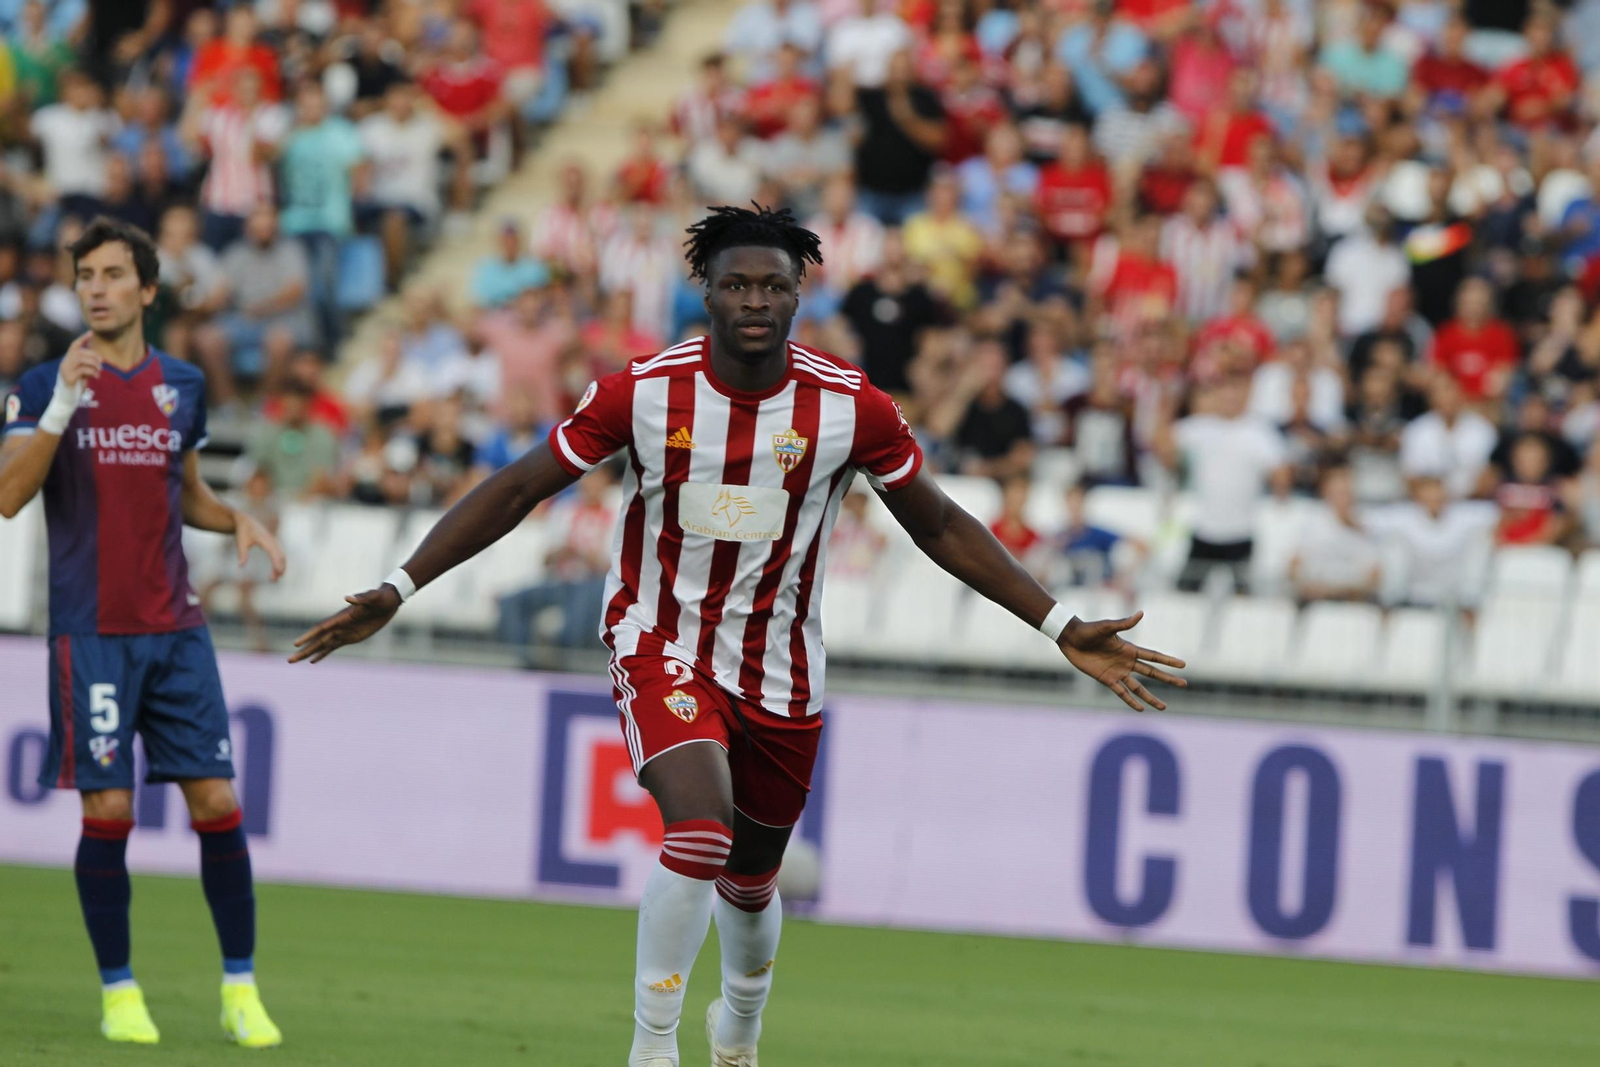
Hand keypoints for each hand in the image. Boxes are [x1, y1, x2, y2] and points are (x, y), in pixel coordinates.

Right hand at [60, 334, 102, 386]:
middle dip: (93, 355)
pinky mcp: (69, 377)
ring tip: (100, 370)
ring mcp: (65, 369)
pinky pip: (82, 370)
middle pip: (80, 352)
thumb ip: (89, 363)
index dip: (82, 338)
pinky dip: (92, 372)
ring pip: (80, 359)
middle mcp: (65, 362)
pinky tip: (97, 376)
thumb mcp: (84, 371)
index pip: (74, 345)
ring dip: (93, 363)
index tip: (91, 332)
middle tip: (101, 362)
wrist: (69, 396)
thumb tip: (100, 359)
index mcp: (69, 359)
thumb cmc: (78, 382)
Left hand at [234, 512, 285, 580]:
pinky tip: (276, 570)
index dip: (277, 563)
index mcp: (265, 540)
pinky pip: (280, 554)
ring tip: (274, 578)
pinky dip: (280, 562)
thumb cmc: (243, 531)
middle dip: (280, 568)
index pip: (274, 553)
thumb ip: (242, 554)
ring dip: (281, 567)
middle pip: (281, 556)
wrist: (246, 520)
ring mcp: (274, 541)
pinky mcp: (274, 543)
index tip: (277, 573)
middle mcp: (272, 541)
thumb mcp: (240, 542)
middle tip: (273, 580)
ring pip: (282, 556)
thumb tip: (241, 566)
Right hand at [288, 585, 401, 663]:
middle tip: (289, 660)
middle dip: (303, 650)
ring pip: (322, 645)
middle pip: (317, 640)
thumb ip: (362, 598)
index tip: (297, 643)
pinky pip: (333, 647)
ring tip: (294, 661)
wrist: (388, 601)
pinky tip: (313, 661)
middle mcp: (339, 625)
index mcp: (342, 617)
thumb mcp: (374, 598)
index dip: (309, 636)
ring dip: (308, 653)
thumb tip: (348, 598)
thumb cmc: (381, 598)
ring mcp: (343, 632)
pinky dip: (322, 654)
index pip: (321, 628)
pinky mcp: (350, 637)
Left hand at [1059, 612, 1185, 711]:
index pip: (1153, 656)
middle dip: (1167, 679)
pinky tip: (1141, 709)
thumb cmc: (1088, 630)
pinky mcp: (1106, 679)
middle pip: (1152, 673)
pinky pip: (1121, 693)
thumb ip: (1124, 623)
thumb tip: (1141, 613)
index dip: (1168, 660)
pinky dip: (1131, 701)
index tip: (1183, 665)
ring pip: (1139, 688)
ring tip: (1163, 707)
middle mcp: (1127, 662)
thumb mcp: (1106, 627)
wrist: (1071, 639)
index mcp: (1129, 649)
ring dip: (1151, 697)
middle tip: (1184, 684)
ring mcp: (1117, 672)